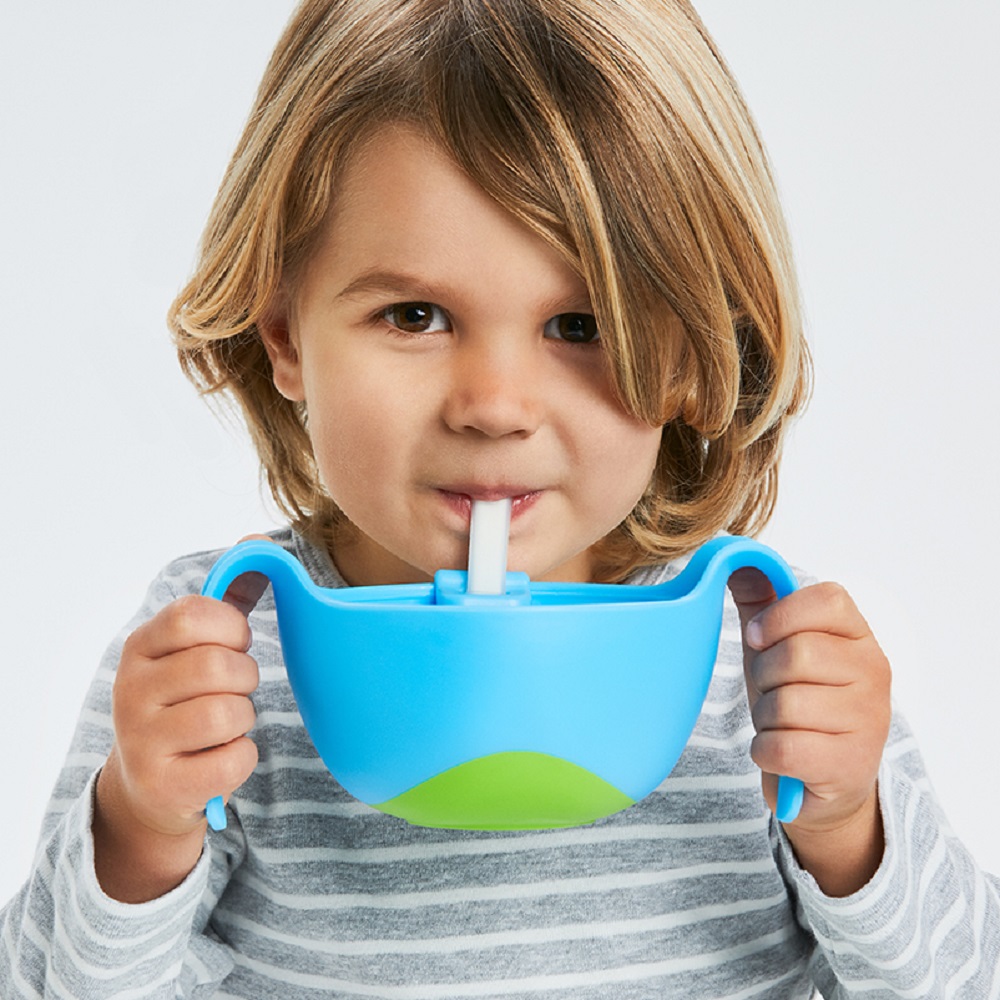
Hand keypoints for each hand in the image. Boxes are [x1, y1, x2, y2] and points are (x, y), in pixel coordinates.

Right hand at [94, 560, 267, 901]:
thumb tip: (258, 540)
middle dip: (244, 678)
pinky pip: (234, 760)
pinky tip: (221, 756)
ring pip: (228, 713)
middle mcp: (130, 691)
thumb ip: (229, 593)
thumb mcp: (194, 648)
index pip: (192, 615)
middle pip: (215, 666)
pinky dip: (243, 757)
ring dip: (244, 718)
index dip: (230, 627)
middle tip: (232, 691)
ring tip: (225, 725)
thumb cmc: (187, 702)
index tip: (233, 645)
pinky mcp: (163, 786)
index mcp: (140, 647)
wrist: (150, 786)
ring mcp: (141, 741)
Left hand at [728, 569, 891, 894]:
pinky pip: (781, 748)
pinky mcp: (850, 765)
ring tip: (782, 725)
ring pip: (785, 704)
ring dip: (765, 718)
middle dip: (765, 677)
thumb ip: (762, 602)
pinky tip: (780, 753)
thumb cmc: (801, 703)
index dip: (782, 615)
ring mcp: (869, 720)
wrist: (826, 781)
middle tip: (774, 692)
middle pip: (796, 654)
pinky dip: (765, 752)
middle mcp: (875, 672)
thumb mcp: (778, 648)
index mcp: (860, 635)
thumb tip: (737, 556)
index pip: (829, 599)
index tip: (759, 636)